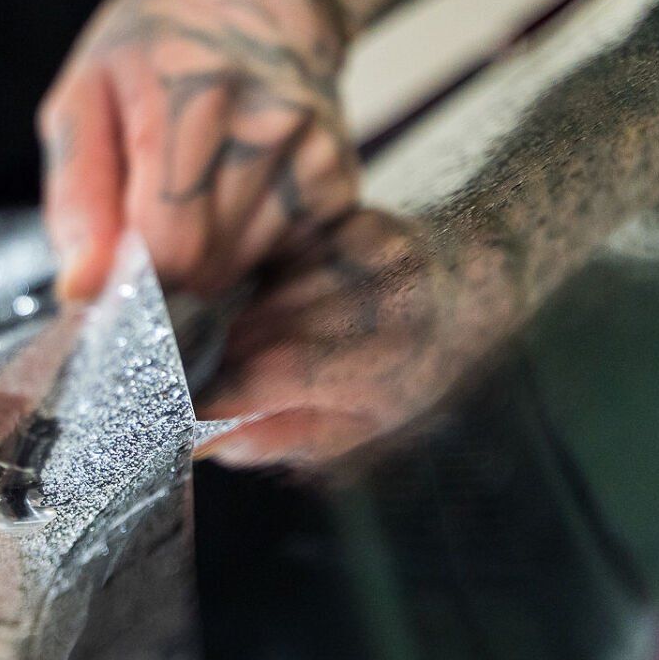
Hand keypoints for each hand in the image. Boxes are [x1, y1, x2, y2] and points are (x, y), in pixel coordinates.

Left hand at [41, 0, 359, 298]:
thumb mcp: (83, 97)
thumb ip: (75, 197)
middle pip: (202, 263)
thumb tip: (81, 288)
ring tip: (194, 184)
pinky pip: (276, 254)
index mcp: (192, 96)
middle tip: (148, 202)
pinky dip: (244, 240)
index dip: (128, 265)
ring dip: (202, 250)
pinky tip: (233, 187)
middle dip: (162, 257)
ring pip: (237, 266)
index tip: (112, 248)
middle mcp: (269, 123)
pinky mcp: (341, 178)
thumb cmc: (153, 43)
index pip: (167, 246)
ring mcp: (316, 151)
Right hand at [194, 208, 516, 467]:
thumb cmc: (413, 366)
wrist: (471, 281)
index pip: (277, 372)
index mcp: (388, 357)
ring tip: (269, 343)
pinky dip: (262, 286)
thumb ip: (291, 435)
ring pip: (257, 295)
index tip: (187, 418)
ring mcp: (360, 249)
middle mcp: (378, 296)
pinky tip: (286, 299)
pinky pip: (273, 261)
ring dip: (243, 325)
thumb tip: (215, 442)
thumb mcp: (368, 423)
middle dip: (226, 364)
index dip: (222, 396)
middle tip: (223, 386)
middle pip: (255, 331)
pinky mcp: (343, 217)